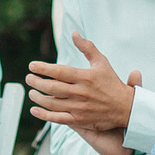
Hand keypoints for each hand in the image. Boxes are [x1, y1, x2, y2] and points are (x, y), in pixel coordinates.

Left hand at [27, 33, 140, 147]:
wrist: (125, 108)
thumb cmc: (112, 83)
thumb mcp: (102, 62)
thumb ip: (87, 47)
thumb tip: (74, 33)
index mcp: (85, 77)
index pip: (58, 72)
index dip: (43, 68)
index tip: (32, 66)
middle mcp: (80, 93)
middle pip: (52, 87)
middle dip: (36, 82)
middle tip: (28, 78)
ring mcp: (79, 108)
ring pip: (52, 103)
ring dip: (38, 98)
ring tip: (31, 92)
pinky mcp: (79, 120)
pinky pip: (57, 119)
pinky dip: (44, 115)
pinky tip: (34, 110)